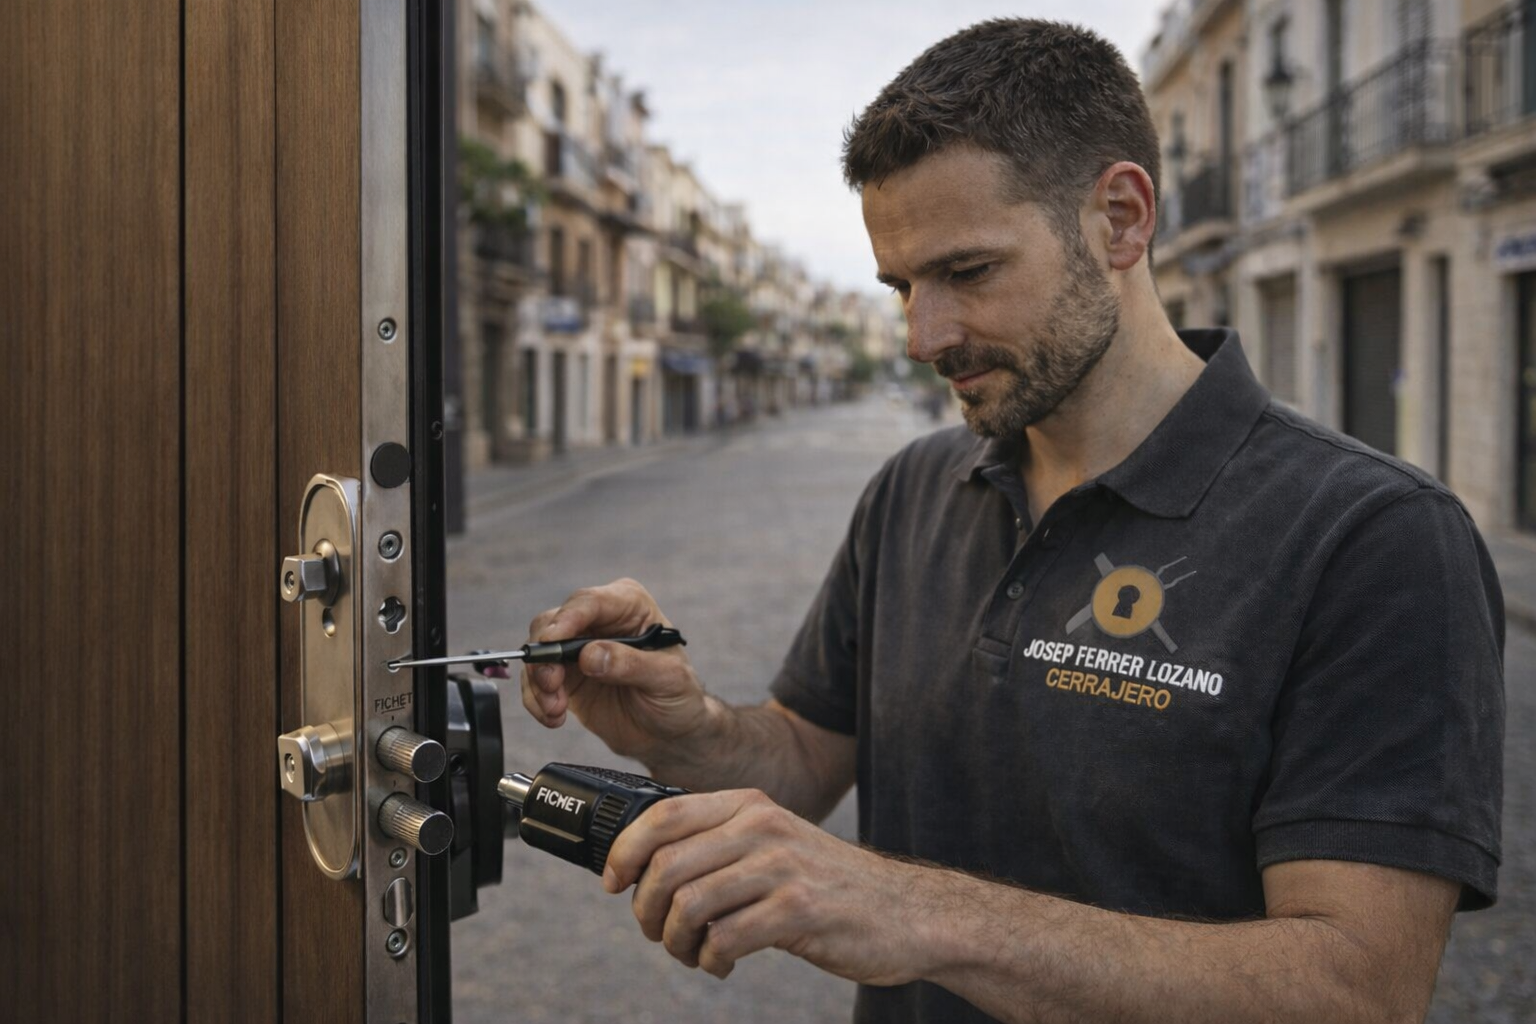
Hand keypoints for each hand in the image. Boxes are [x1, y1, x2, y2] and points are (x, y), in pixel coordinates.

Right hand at [521, 578, 713, 762]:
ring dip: (538, 683)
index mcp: (629, 606)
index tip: (552, 643)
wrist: (670, 734)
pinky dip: (536, 700)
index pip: (589, 602)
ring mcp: (577, 648)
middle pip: (551, 623)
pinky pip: (535, 681)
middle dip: (545, 656)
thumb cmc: (678, 697)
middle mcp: (598, 621)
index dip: (566, 620)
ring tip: (555, 710)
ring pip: (538, 652)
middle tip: (552, 686)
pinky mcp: (565, 676)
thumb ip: (630, 665)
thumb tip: (590, 655)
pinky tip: (553, 717)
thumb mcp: (667, 680)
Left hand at [603, 789, 936, 984]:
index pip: (664, 815)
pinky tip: (722, 964)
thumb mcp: (772, 844)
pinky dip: (710, 961)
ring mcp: (782, 866)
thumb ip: (720, 845)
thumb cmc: (827, 885)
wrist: (905, 912)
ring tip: (692, 953)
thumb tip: (644, 870)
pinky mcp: (800, 910)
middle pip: (667, 865)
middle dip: (646, 910)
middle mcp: (762, 826)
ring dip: (675, 942)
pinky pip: (724, 940)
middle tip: (658, 933)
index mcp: (749, 804)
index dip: (625, 851)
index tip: (612, 883)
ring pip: (688, 905)